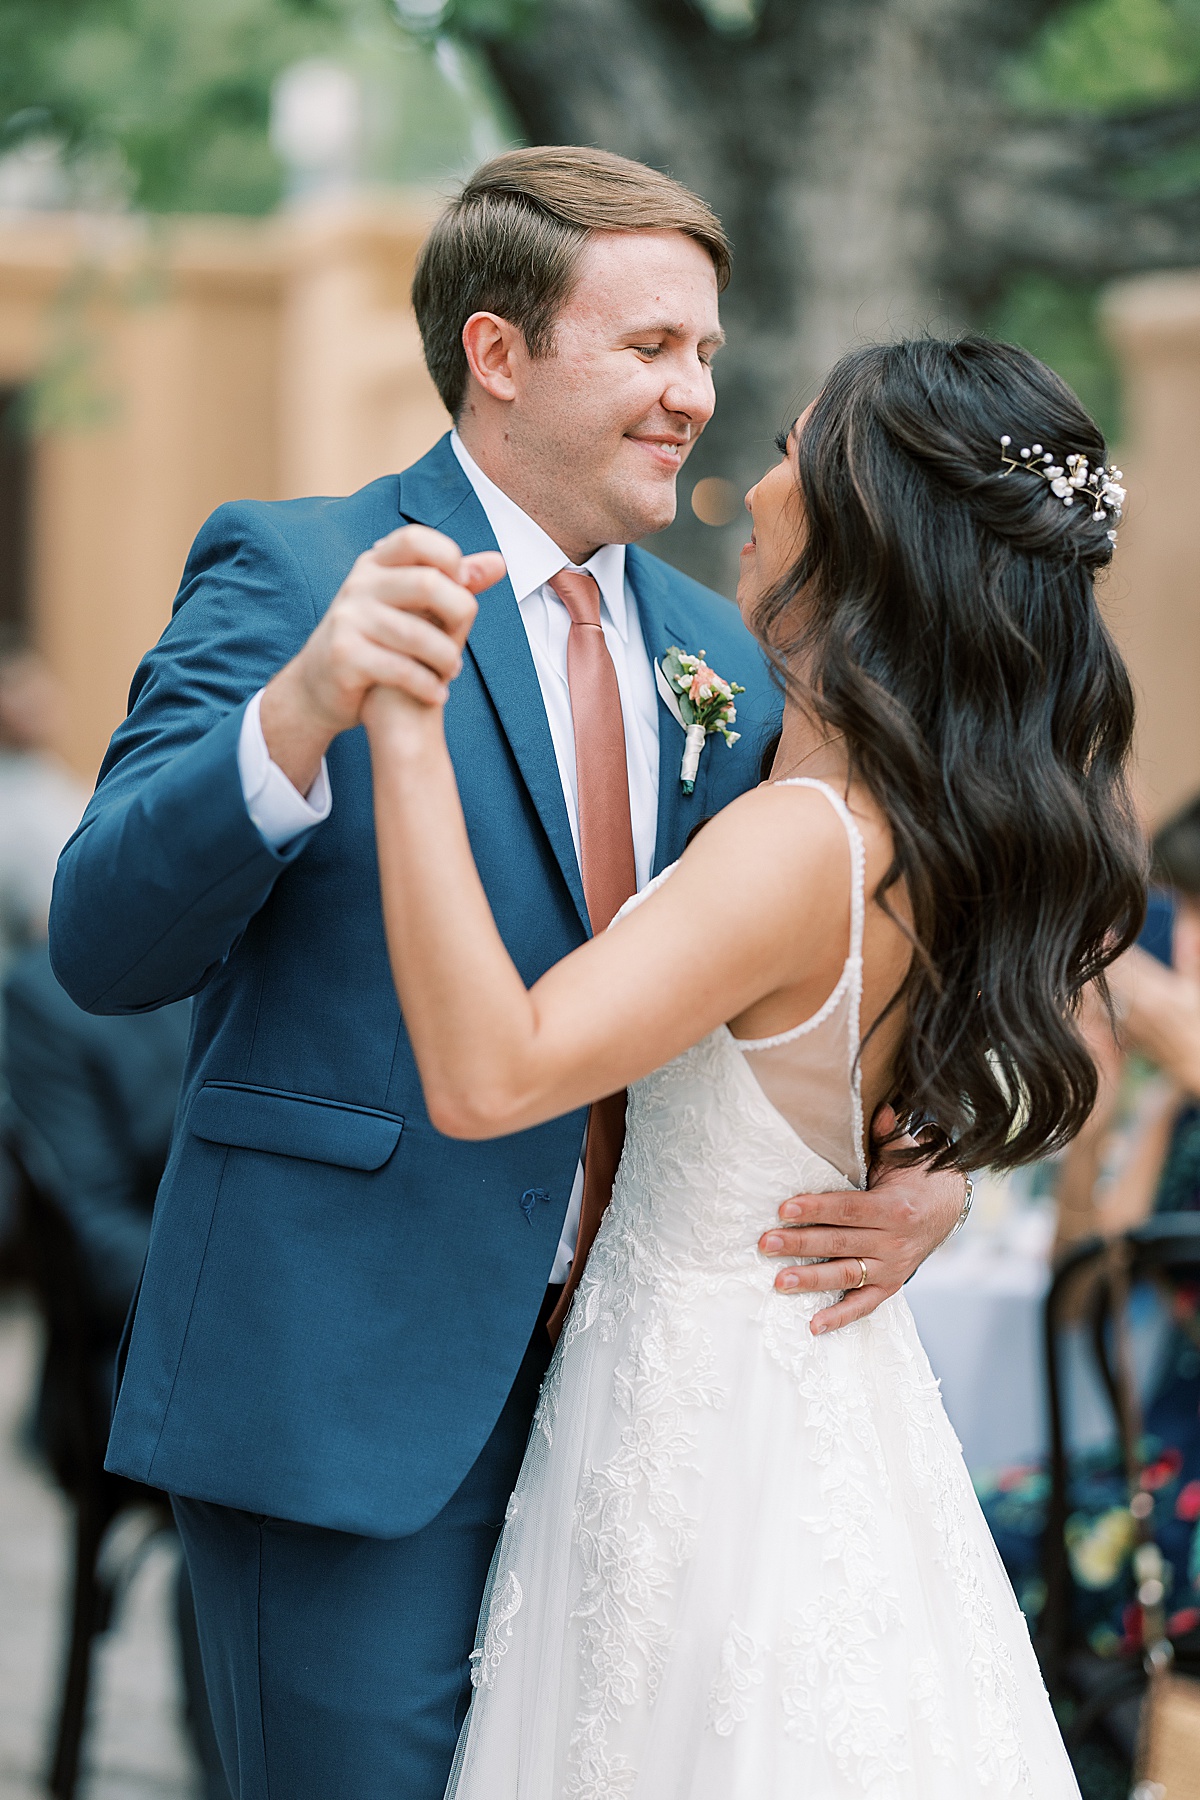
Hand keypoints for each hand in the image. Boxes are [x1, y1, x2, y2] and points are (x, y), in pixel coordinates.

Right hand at [260, 526, 504, 793]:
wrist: (317, 685)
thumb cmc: (374, 640)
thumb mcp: (406, 605)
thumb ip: (451, 582)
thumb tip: (499, 562)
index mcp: (376, 564)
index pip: (416, 540)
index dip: (449, 559)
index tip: (460, 589)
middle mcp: (358, 584)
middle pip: (427, 583)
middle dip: (458, 615)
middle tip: (460, 640)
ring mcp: (348, 619)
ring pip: (417, 634)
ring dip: (446, 658)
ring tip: (451, 672)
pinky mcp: (344, 655)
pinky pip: (400, 669)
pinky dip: (427, 685)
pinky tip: (436, 694)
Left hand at [757, 1103, 964, 1333]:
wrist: (947, 1206)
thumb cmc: (914, 1176)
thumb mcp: (905, 1152)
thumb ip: (888, 1135)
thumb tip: (878, 1110)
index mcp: (894, 1207)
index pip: (848, 1209)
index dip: (816, 1209)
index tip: (783, 1209)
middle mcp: (894, 1241)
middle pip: (840, 1243)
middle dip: (801, 1244)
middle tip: (765, 1243)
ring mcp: (892, 1267)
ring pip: (847, 1275)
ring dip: (812, 1280)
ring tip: (779, 1282)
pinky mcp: (890, 1285)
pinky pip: (864, 1305)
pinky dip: (840, 1317)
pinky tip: (813, 1325)